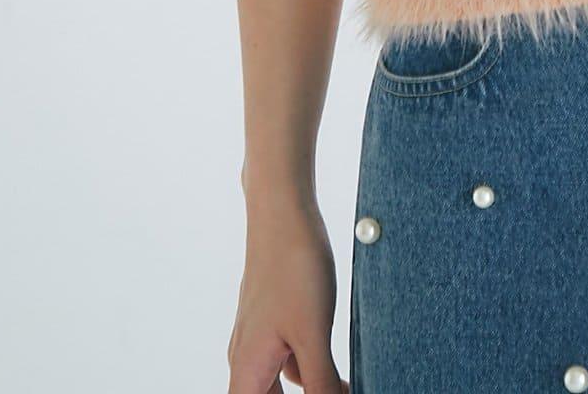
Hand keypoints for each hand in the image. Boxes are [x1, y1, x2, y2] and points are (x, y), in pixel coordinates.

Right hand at [227, 201, 348, 393]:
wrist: (284, 211)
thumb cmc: (293, 269)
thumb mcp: (313, 334)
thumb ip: (321, 383)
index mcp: (247, 372)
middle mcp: (247, 360)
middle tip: (336, 392)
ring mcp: (261, 339)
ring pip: (281, 386)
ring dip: (310, 390)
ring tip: (341, 386)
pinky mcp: (276, 321)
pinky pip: (290, 361)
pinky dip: (311, 370)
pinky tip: (339, 369)